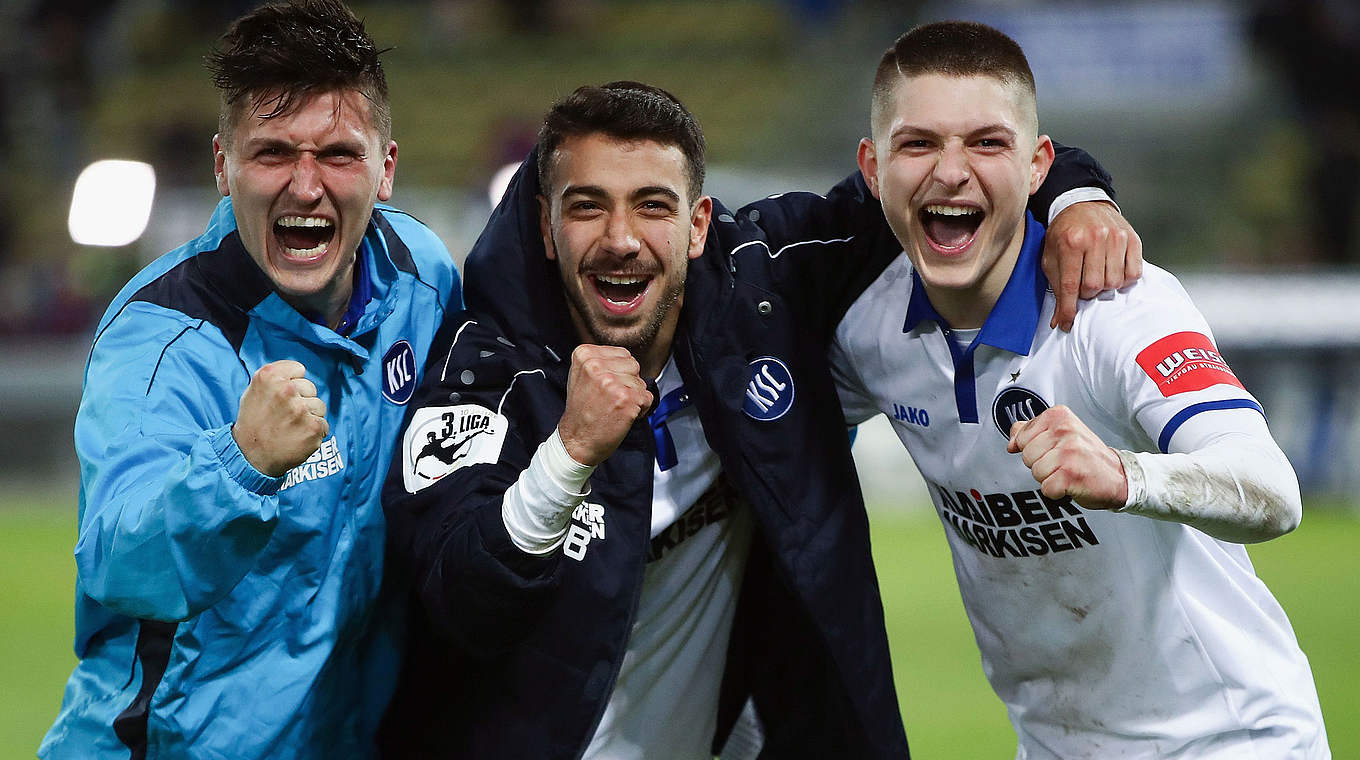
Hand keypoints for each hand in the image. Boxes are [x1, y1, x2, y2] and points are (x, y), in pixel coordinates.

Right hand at [233, 360, 327, 476]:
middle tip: (283, 415)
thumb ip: (276, 375)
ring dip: (309, 416)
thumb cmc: (253, 421)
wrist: (250, 456)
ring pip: (319, 406)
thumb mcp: (254, 390)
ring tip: (290, 427)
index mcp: (270, 376)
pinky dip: (313, 432)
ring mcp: (301, 409)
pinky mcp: (313, 427)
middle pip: (310, 388)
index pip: (299, 369)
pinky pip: (323, 424)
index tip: (281, 396)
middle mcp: (286, 390)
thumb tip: (299, 370)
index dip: (292, 383)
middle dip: (301, 400)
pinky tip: (297, 437)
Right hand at [558, 345, 652, 465]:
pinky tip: (623, 413)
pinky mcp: (625, 398)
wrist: (577, 439)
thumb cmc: (581, 412)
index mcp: (585, 355)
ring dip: (634, 396)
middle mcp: (596, 366)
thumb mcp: (581, 376)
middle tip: (611, 397)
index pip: (622, 353)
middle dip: (628, 382)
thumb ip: (600, 361)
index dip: (619, 371)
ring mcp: (611, 382)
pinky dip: (641, 408)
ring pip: (641, 382)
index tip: (606, 385)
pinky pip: (647, 397)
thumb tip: (624, 357)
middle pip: (633, 365)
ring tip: (615, 406)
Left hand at [1006, 405, 1126, 509]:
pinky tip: (1071, 483)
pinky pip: (1046, 488)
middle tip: (1063, 463)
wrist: (1119, 476)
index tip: (1053, 450)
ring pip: (1035, 472)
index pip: (1021, 436)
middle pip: (1026, 456)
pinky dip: (1056, 492)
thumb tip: (1011, 441)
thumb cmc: (1087, 456)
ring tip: (1068, 472)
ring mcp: (1069, 453)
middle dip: (1041, 464)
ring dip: (1050, 478)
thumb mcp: (1060, 434)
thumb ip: (1031, 432)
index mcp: (1058, 416)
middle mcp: (1064, 431)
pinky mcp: (1071, 475)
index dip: (1034, 449)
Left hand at [1043, 201, 1142, 330]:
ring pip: (1115, 281)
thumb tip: (1060, 320)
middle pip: (1095, 286)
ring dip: (1105, 287)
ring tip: (1097, 276)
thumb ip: (1055, 287)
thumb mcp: (1051, 257)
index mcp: (1071, 242)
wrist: (1082, 204)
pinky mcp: (1132, 238)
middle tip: (1083, 287)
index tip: (1067, 324)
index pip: (1070, 286)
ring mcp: (1116, 237)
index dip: (1068, 310)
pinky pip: (1133, 272)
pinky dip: (1124, 279)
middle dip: (1087, 294)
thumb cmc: (1064, 234)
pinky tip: (1113, 271)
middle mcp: (1095, 238)